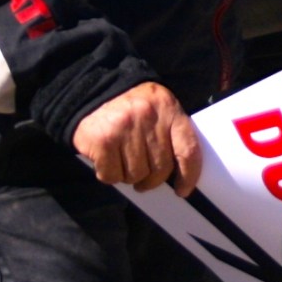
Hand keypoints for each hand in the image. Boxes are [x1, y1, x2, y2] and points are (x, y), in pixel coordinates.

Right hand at [72, 82, 203, 194]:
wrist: (92, 91)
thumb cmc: (130, 108)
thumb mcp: (158, 109)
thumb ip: (170, 134)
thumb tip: (180, 174)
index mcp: (168, 108)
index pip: (188, 150)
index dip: (188, 176)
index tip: (182, 190)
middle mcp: (148, 116)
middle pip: (160, 169)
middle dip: (151, 179)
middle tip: (143, 176)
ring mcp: (124, 128)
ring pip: (135, 175)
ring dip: (128, 175)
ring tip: (122, 160)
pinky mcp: (103, 141)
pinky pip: (112, 176)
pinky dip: (108, 175)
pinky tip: (106, 160)